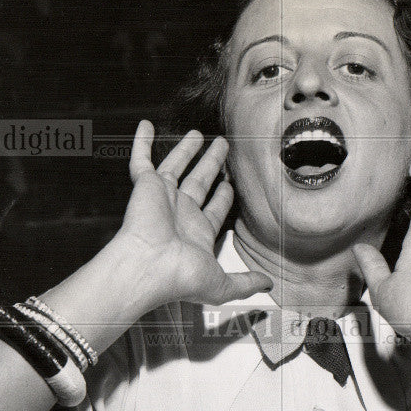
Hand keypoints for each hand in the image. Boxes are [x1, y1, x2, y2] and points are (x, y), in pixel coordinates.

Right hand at [110, 120, 272, 306]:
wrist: (148, 267)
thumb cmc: (179, 278)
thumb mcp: (223, 284)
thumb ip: (247, 282)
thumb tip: (269, 285)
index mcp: (197, 233)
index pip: (215, 209)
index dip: (224, 196)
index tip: (231, 183)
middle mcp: (180, 214)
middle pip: (200, 182)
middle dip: (212, 165)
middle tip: (222, 147)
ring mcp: (162, 198)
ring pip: (177, 167)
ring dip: (186, 150)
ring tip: (198, 133)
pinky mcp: (145, 186)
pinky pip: (141, 160)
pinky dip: (141, 143)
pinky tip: (146, 126)